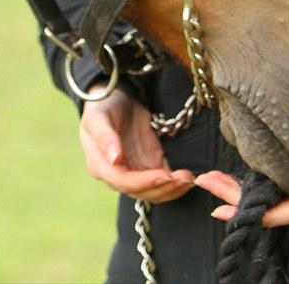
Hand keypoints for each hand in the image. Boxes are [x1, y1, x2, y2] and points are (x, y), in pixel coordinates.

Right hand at [79, 84, 193, 202]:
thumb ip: (105, 138)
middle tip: (185, 179)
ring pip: (153, 190)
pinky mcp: (149, 164)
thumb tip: (115, 160)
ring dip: (172, 188)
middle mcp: (117, 174)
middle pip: (140, 191)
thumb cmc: (103, 105)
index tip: (164, 176)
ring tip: (190, 179)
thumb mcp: (98, 117)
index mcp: (100, 166)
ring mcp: (134, 171)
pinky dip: (175, 182)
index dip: (144, 182)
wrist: (116, 96)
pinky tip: (188, 178)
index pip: (123, 182)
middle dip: (164, 187)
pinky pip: (162, 180)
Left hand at [194, 159, 288, 224]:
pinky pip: (278, 187)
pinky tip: (244, 177)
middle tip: (203, 182)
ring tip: (213, 180)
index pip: (279, 211)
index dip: (250, 212)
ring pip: (269, 196)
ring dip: (241, 189)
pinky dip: (257, 182)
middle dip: (234, 197)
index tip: (220, 211)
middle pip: (266, 205)